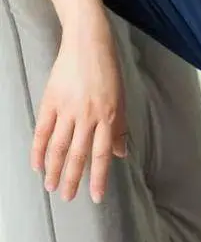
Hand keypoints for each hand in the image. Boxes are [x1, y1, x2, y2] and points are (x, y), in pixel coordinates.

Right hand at [30, 23, 128, 203]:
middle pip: (78, 155)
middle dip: (73, 179)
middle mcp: (88, 116)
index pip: (102, 154)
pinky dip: (38, 149)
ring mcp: (67, 109)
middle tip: (68, 198)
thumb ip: (119, 128)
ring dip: (54, 169)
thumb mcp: (120, 99)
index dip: (99, 178)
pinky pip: (43, 130)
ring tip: (51, 187)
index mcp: (108, 117)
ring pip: (59, 147)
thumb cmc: (108, 72)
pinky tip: (37, 165)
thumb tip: (121, 154)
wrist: (88, 43)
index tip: (96, 197)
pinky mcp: (51, 101)